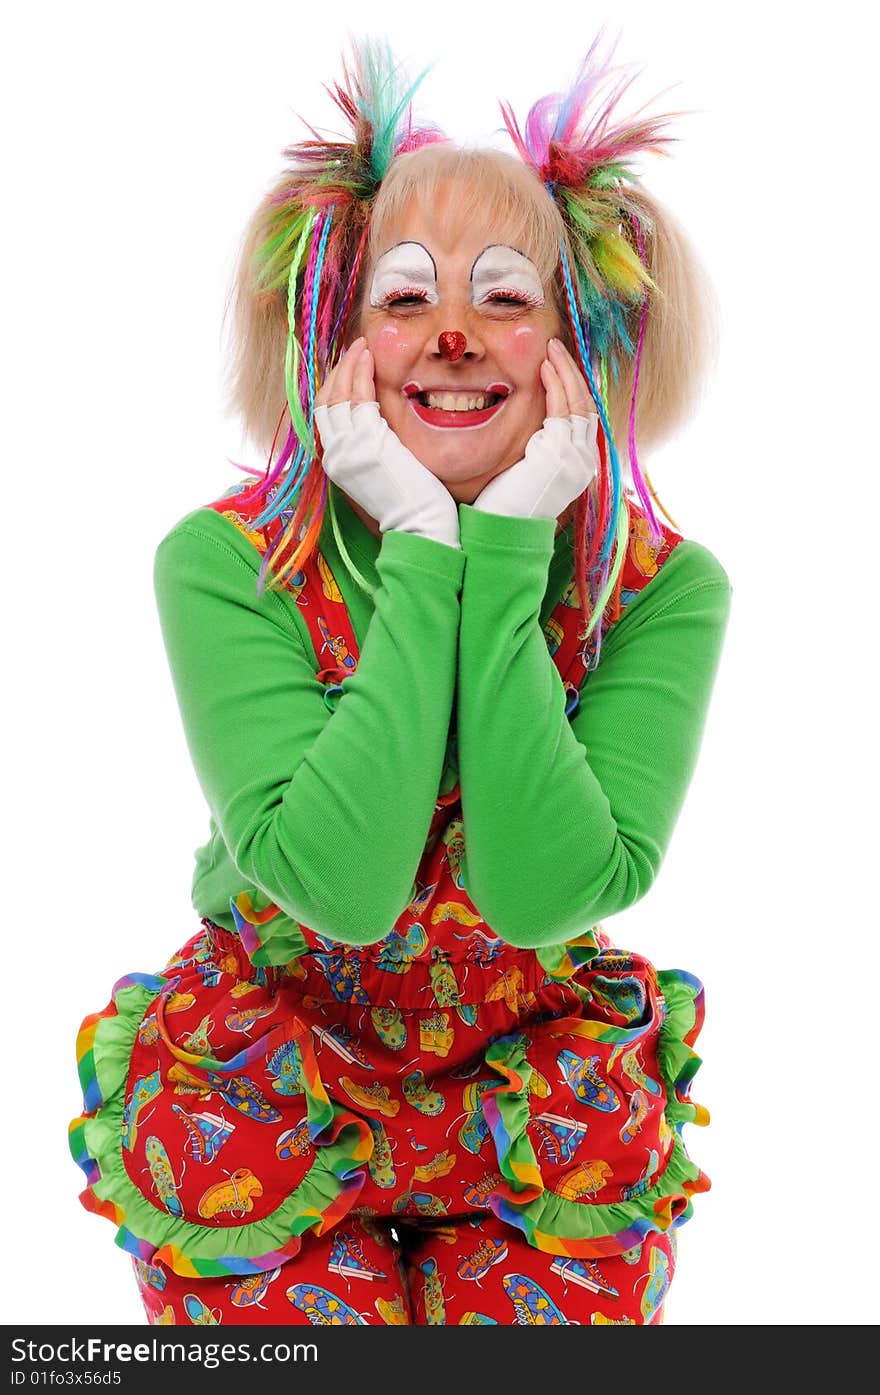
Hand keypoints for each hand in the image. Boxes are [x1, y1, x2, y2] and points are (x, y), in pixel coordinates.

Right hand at [314, 337, 460, 549]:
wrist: (420, 528)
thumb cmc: (410, 504)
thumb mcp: (382, 471)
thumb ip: (372, 446)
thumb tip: (376, 425)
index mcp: (336, 463)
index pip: (325, 416)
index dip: (335, 387)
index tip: (350, 368)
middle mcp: (335, 456)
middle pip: (325, 402)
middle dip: (338, 371)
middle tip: (356, 348)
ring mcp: (348, 450)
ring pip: (337, 396)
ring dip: (349, 366)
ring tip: (363, 347)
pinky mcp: (367, 445)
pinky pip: (358, 400)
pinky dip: (362, 375)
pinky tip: (370, 359)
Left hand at [471, 338, 598, 521]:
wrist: (502, 528)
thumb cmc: (506, 505)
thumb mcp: (527, 469)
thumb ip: (537, 447)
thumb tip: (533, 427)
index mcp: (578, 466)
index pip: (583, 417)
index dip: (573, 388)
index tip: (557, 366)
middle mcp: (584, 462)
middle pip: (587, 405)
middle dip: (573, 374)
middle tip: (556, 348)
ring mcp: (576, 457)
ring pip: (580, 402)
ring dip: (566, 372)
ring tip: (551, 350)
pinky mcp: (561, 452)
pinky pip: (564, 408)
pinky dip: (556, 385)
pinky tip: (545, 368)